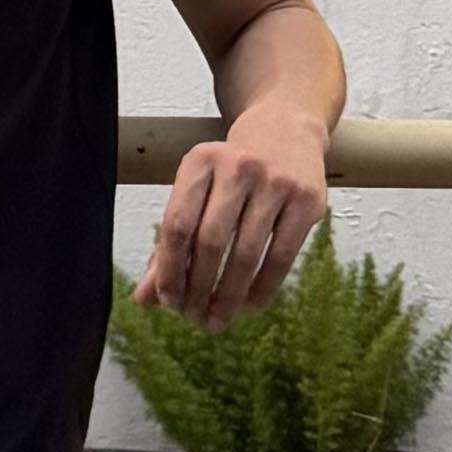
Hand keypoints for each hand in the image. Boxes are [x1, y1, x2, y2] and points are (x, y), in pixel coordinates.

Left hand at [134, 104, 329, 325]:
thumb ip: (169, 245)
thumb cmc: (231, 174)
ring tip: (218, 319)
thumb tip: (144, 299)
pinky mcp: (307, 200)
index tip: (168, 303)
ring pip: (246, 254)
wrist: (286, 132)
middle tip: (194, 318)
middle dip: (199, 289)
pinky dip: (262, 288)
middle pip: (210, 242)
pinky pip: (281, 257)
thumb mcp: (196, 194)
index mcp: (200, 162)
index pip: (177, 226)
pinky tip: (249, 306)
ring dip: (229, 296)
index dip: (170, 271)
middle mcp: (237, 167)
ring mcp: (276, 182)